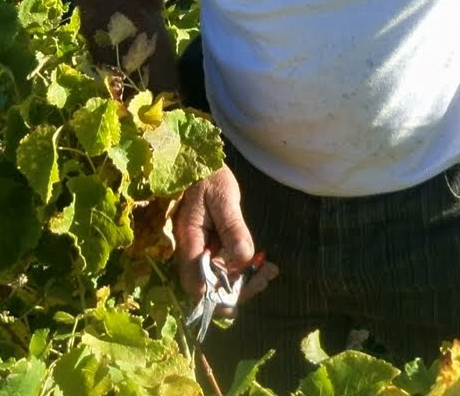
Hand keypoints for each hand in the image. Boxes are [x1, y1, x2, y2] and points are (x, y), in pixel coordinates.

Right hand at [173, 166, 278, 304]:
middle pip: (209, 286)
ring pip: (219, 280)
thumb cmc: (210, 178)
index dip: (216, 294)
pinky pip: (225, 268)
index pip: (195, 281)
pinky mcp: (211, 249)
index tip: (243, 290)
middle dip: (238, 290)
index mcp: (189, 240)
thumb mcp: (223, 197)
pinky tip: (263, 265)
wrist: (202, 165)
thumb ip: (233, 227)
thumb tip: (244, 257)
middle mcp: (192, 252)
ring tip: (270, 271)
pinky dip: (243, 270)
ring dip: (244, 282)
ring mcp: (202, 252)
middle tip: (266, 277)